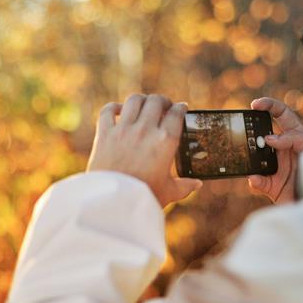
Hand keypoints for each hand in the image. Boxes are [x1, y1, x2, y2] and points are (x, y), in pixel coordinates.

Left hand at [87, 94, 202, 207]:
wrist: (114, 203)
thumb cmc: (145, 197)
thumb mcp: (169, 192)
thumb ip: (184, 186)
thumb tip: (197, 184)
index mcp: (165, 141)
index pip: (176, 113)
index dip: (181, 108)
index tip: (181, 108)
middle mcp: (145, 130)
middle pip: (156, 101)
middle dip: (163, 101)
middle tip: (164, 106)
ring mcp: (123, 130)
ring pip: (134, 100)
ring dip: (141, 100)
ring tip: (144, 105)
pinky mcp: (105, 134)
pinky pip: (107, 111)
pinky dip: (113, 107)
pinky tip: (119, 111)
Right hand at [247, 96, 302, 203]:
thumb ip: (295, 139)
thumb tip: (269, 139)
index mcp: (296, 136)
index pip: (282, 114)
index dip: (269, 106)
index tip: (255, 104)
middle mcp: (283, 149)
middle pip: (262, 134)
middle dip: (252, 131)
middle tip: (246, 132)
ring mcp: (276, 167)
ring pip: (255, 157)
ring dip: (249, 155)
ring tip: (247, 154)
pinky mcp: (271, 185)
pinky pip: (257, 181)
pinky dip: (254, 180)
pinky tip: (256, 178)